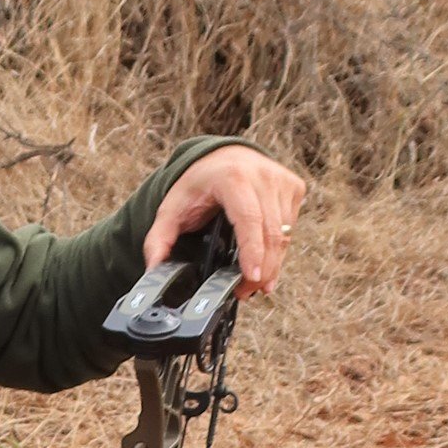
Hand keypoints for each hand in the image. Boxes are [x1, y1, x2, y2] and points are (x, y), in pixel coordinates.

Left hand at [146, 143, 307, 298]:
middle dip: (261, 269)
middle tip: (246, 291)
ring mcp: (281, 181)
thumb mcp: (171, 208)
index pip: (249, 220)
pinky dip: (278, 249)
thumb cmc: (199, 183)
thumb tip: (154, 270)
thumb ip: (159, 240)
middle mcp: (262, 176)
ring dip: (272, 264)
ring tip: (254, 284)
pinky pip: (289, 228)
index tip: (252, 276)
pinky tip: (265, 262)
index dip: (252, 251)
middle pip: (270, 232)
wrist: (223, 156)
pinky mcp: (294, 188)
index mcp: (233, 178)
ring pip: (283, 234)